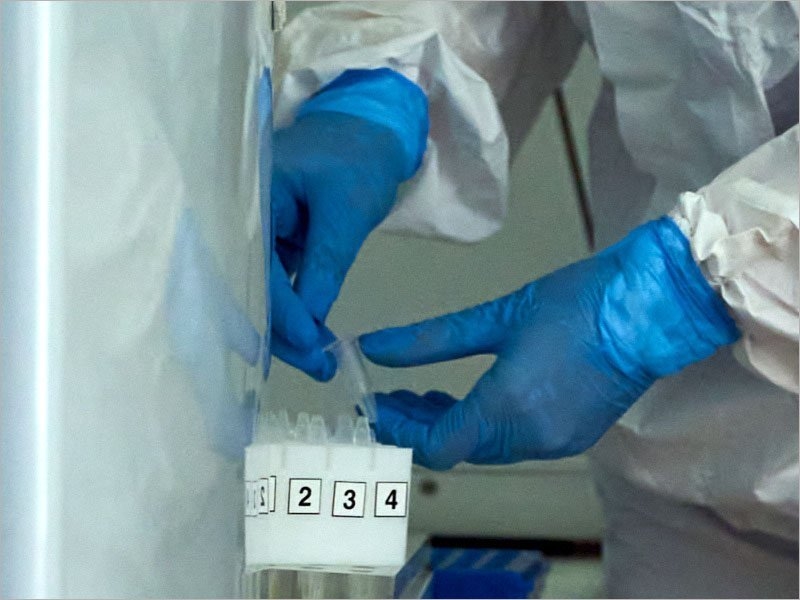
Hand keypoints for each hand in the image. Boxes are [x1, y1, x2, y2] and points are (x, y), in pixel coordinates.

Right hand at [269, 111, 407, 379]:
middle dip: (277, 333)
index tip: (310, 345)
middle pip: (245, 287)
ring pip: (257, 292)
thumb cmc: (358, 159)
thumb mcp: (346, 213)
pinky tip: (309, 342)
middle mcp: (238, 218)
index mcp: (248, 196)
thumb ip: (325, 266)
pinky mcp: (268, 245)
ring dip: (285, 331)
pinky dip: (290, 314)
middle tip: (317, 368)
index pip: (255, 265)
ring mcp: (252, 233)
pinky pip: (271, 286)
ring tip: (319, 364)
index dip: (280, 311)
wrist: (368, 130)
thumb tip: (309, 323)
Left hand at [360, 218, 738, 468]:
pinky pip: (513, 443)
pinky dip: (484, 426)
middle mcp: (530, 439)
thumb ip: (430, 340)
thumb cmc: (576, 303)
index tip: (376, 404)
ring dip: (451, 425)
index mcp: (507, 408)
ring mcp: (555, 443)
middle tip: (393, 394)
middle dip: (419, 425)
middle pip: (457, 448)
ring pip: (484, 448)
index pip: (435, 444)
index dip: (399, 429)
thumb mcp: (497, 316)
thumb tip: (373, 349)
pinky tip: (471, 396)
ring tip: (424, 392)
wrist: (652, 310)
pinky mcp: (573, 437)